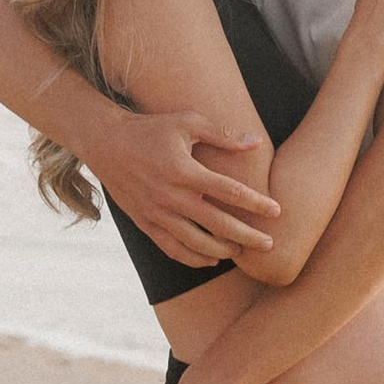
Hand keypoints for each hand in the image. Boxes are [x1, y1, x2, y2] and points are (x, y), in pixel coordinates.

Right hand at [90, 108, 280, 267]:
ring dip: (221, 251)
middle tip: (269, 244)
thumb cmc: (151, 128)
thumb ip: (222, 135)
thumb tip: (256, 143)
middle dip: (246, 236)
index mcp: (183, 170)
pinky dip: (193, 258)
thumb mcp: (186, 123)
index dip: (255, 203)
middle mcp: (170, 196)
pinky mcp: (145, 223)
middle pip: (217, 224)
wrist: (106, 144)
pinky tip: (211, 260)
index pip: (228, 191)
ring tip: (241, 252)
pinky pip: (172, 248)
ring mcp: (156, 213)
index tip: (277, 211)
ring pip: (195, 243)